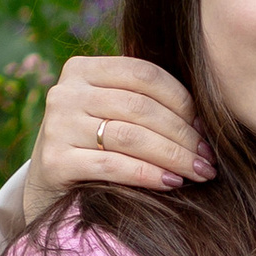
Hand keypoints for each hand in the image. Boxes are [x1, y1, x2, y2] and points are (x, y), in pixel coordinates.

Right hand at [32, 55, 210, 197]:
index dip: (182, 101)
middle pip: (140, 107)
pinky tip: (172, 183)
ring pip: (130, 136)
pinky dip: (148, 174)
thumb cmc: (92, 145)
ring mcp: (56, 126)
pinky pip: (113, 165)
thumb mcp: (110, 111)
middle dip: (183, 134)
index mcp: (82, 69)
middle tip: (208, 158)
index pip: (144, 74)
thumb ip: (142, 99)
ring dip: (173, 156)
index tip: (205, 128)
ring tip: (198, 172)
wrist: (47, 186)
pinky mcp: (54, 162)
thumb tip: (204, 116)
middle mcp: (65, 93)